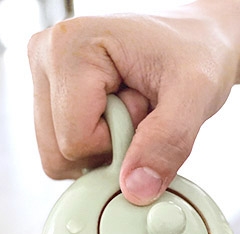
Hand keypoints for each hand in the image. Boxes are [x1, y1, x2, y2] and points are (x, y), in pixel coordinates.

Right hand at [28, 11, 239, 204]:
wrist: (197, 36)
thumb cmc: (197, 49)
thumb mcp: (197, 91)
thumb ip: (169, 141)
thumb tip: (136, 190)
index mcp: (67, 45)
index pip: (74, 141)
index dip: (118, 142)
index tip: (146, 107)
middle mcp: (44, 55)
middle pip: (58, 154)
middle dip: (107, 147)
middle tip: (141, 109)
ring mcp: (41, 76)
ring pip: (57, 157)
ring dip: (102, 148)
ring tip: (131, 110)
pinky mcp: (48, 93)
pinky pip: (60, 149)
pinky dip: (94, 144)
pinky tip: (117, 114)